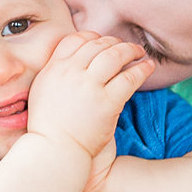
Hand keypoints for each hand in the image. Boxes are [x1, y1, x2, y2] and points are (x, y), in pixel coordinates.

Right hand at [25, 31, 146, 161]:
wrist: (54, 153)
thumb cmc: (49, 127)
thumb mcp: (42, 92)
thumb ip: (56, 72)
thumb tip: (75, 58)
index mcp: (53, 69)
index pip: (75, 39)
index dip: (92, 38)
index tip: (103, 42)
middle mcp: (71, 74)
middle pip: (98, 45)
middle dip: (114, 42)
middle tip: (125, 47)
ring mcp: (89, 87)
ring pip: (115, 56)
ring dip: (130, 50)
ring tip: (139, 52)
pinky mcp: (107, 103)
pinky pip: (129, 78)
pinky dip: (142, 70)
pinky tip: (149, 67)